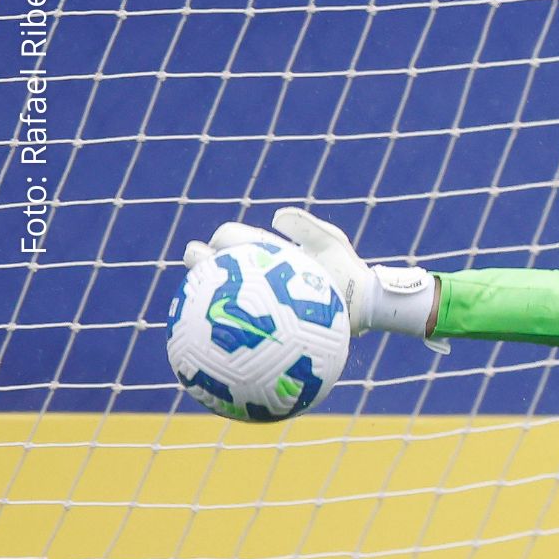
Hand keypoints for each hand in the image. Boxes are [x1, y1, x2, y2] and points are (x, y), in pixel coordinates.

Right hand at [182, 207, 443, 345]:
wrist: (364, 303)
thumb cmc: (347, 270)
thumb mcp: (331, 244)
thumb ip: (307, 228)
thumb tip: (276, 216)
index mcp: (264, 252)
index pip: (231, 239)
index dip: (220, 241)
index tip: (216, 248)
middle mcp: (256, 274)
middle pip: (216, 265)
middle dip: (199, 264)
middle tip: (196, 269)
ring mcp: (260, 299)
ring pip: (223, 297)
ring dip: (204, 299)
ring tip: (194, 307)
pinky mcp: (267, 322)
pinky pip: (244, 327)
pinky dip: (230, 331)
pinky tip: (220, 342)